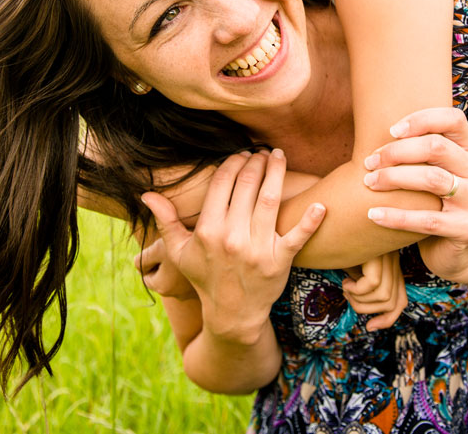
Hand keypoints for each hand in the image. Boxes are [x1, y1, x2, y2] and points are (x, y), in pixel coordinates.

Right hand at [141, 150, 325, 342]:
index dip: (232, 163)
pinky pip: (297, 237)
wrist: (232, 315)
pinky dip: (310, 221)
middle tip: (261, 151)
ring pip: (270, 200)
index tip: (240, 154)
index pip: (222, 183)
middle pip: (247, 186)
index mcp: (208, 230)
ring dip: (276, 173)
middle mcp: (232, 237)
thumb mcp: (179, 252)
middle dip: (255, 162)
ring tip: (279, 156)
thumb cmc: (204, 277)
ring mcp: (257, 249)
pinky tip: (321, 205)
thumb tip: (146, 193)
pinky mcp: (280, 261)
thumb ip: (165, 220)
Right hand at [342, 251, 407, 330]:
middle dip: (366, 309)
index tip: (370, 327)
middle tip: (348, 295)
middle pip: (392, 303)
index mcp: (391, 267)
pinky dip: (356, 289)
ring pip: (383, 296)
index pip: (401, 302)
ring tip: (346, 287)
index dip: (388, 320)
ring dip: (359, 299)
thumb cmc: (339, 249)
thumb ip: (364, 289)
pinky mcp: (378, 252)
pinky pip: (373, 283)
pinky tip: (346, 279)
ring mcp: (387, 256)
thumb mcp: (354, 272)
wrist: (332, 225)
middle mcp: (393, 262)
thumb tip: (370, 316)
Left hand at [364, 107, 467, 282]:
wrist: (455, 251)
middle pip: (437, 147)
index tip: (391, 131)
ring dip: (394, 178)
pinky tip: (373, 214)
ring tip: (369, 182)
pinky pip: (428, 219)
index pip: (453, 120)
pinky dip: (396, 216)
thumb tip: (373, 129)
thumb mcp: (430, 173)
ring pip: (433, 179)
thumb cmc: (433, 204)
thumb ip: (417, 153)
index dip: (421, 119)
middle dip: (397, 151)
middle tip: (369, 162)